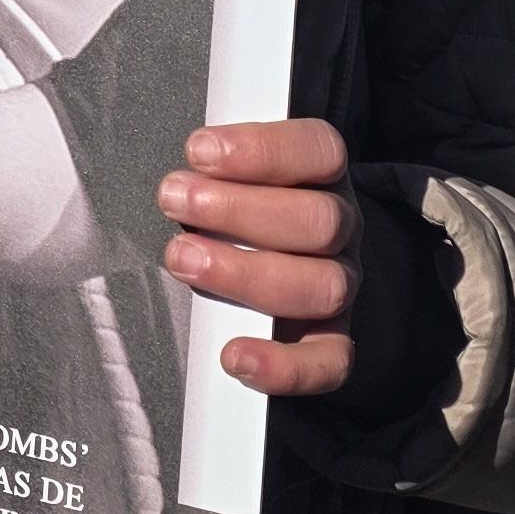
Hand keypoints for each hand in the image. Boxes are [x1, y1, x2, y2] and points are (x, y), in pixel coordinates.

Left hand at [160, 117, 360, 394]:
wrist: (265, 271)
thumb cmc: (228, 212)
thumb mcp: (225, 176)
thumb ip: (210, 170)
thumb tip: (179, 175)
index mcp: (322, 177)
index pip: (318, 151)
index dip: (262, 149)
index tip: (199, 151)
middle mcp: (340, 230)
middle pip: (319, 220)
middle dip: (239, 209)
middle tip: (174, 200)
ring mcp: (339, 286)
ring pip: (322, 286)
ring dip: (245, 274)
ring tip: (182, 259)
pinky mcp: (330, 341)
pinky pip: (328, 362)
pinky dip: (283, 365)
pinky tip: (233, 355)